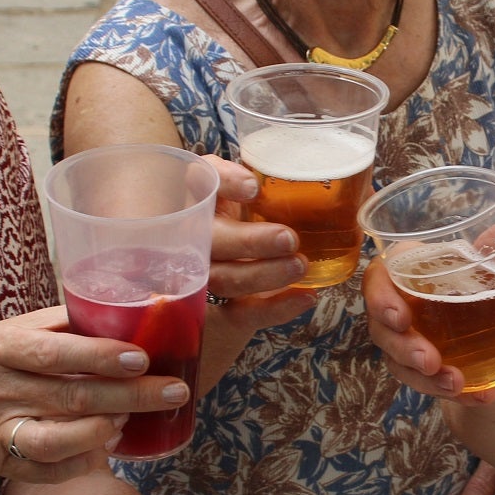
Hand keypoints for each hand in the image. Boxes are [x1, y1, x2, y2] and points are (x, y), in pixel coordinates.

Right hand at [0, 304, 188, 480]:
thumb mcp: (16, 330)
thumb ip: (63, 325)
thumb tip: (130, 313)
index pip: (53, 353)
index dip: (99, 357)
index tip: (142, 358)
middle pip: (69, 397)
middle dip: (129, 396)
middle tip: (173, 391)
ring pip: (57, 441)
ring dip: (103, 430)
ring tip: (131, 417)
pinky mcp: (0, 463)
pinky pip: (48, 470)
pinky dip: (84, 460)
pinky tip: (107, 443)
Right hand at [199, 155, 314, 389]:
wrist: (219, 256)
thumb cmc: (229, 211)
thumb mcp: (229, 185)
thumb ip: (232, 177)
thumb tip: (250, 186)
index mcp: (193, 198)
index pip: (196, 183)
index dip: (222, 185)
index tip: (252, 188)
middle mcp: (188, 237)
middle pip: (208, 243)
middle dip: (248, 242)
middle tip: (288, 238)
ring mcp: (200, 276)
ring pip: (224, 280)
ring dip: (264, 275)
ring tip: (299, 265)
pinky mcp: (218, 310)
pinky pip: (239, 317)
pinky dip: (274, 309)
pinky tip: (305, 297)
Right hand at [360, 255, 494, 402]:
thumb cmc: (489, 292)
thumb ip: (493, 253)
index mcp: (408, 273)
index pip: (379, 278)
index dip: (381, 298)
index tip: (401, 317)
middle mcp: (399, 306)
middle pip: (382, 328)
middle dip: (404, 348)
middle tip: (431, 361)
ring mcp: (405, 341)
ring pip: (398, 362)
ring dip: (425, 378)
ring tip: (458, 383)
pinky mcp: (418, 371)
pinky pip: (424, 384)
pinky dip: (453, 393)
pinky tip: (481, 397)